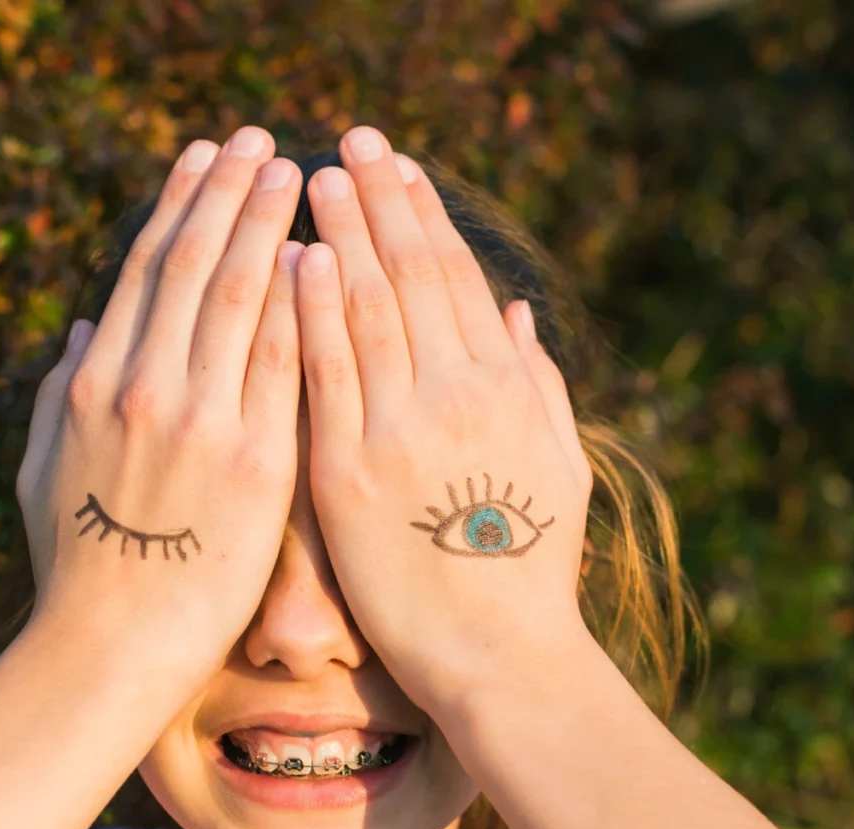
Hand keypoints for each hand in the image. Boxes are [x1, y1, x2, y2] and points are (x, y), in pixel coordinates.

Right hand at [16, 127, 304, 695]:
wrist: (115, 649)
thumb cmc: (77, 565)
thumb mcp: (41, 470)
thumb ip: (57, 392)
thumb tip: (85, 329)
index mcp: (95, 384)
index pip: (145, 270)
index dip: (180, 205)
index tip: (207, 158)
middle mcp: (147, 390)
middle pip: (195, 266)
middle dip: (230, 194)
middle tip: (263, 141)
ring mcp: (205, 425)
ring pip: (239, 298)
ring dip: (269, 228)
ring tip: (298, 174)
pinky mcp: (259, 467)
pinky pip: (284, 366)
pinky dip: (298, 306)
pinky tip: (321, 260)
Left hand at [296, 126, 593, 711]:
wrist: (499, 659)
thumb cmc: (532, 572)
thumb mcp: (561, 469)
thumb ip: (539, 385)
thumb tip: (517, 311)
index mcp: (506, 391)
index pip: (456, 280)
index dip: (426, 218)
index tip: (401, 168)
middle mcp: (456, 398)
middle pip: (410, 279)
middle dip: (380, 204)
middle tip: (352, 143)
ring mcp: (398, 435)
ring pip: (365, 313)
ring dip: (340, 239)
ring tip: (317, 181)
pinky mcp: (345, 479)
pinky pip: (323, 380)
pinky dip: (309, 318)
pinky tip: (293, 265)